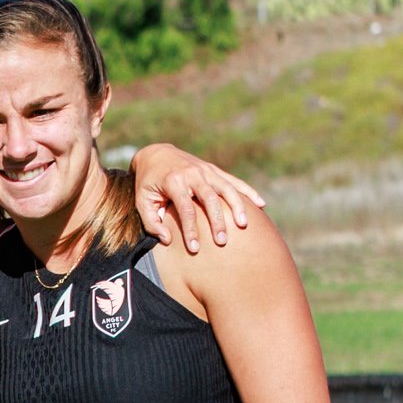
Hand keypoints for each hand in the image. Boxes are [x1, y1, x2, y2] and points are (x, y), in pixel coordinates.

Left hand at [128, 146, 267, 255]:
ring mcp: (205, 170)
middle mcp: (193, 174)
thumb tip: (167, 240)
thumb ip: (151, 222)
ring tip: (243, 225)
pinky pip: (234, 181)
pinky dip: (248, 192)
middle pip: (210, 199)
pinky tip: (261, 204)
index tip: (195, 248)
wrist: (155, 154)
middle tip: (222, 241)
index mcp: (174, 181)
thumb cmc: (147, 183)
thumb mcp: (142, 201)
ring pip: (227, 188)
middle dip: (217, 221)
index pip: (186, 209)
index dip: (191, 230)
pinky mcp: (214, 170)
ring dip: (237, 206)